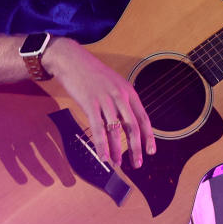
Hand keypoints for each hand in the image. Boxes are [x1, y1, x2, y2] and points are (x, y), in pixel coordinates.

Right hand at [44, 37, 155, 168]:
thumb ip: (121, 102)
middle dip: (136, 148)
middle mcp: (120, 96)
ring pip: (115, 130)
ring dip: (117, 150)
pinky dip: (101, 144)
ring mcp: (105, 99)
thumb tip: (125, 124)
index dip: (148, 136)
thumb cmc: (92, 73)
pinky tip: (102, 156)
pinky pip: (98, 128)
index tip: (150, 152)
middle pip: (132, 127)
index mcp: (129, 91)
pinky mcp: (89, 103)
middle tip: (137, 164)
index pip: (143, 118)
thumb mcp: (114, 84)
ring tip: (117, 163)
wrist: (71, 59)